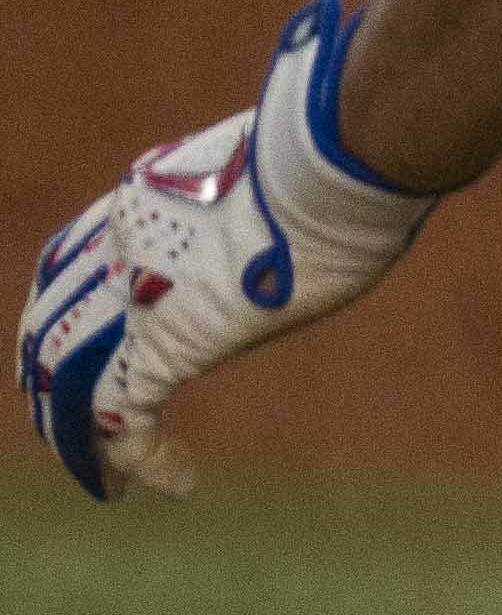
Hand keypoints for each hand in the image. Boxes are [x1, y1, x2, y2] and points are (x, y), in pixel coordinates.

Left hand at [27, 2, 433, 499]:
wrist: (343, 151)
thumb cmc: (341, 139)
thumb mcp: (290, 155)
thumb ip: (276, 171)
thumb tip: (335, 132)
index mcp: (142, 195)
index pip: (73, 258)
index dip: (69, 303)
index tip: (101, 333)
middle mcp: (118, 243)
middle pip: (46, 320)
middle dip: (46, 374)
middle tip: (63, 419)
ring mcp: (134, 292)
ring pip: (63, 375)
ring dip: (71, 431)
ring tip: (97, 473)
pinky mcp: (167, 340)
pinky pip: (120, 415)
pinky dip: (133, 458)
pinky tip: (175, 481)